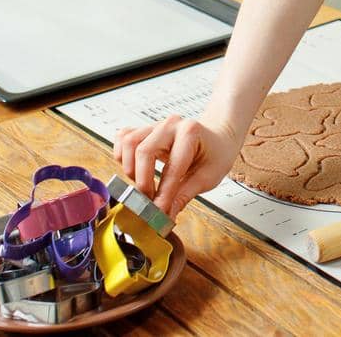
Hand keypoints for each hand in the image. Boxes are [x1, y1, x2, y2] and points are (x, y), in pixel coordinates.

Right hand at [113, 112, 240, 218]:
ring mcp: (156, 125)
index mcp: (191, 133)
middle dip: (143, 182)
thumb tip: (164, 216)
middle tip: (149, 201)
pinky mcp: (145, 130)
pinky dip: (122, 154)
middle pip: (143, 151)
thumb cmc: (216, 154)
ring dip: (130, 168)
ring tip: (143, 185)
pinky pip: (123, 137)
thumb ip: (184, 195)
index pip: (171, 167)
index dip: (163, 193)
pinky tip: (133, 168)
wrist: (217, 137)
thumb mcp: (209, 176)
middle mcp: (171, 125)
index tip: (158, 212)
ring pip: (129, 142)